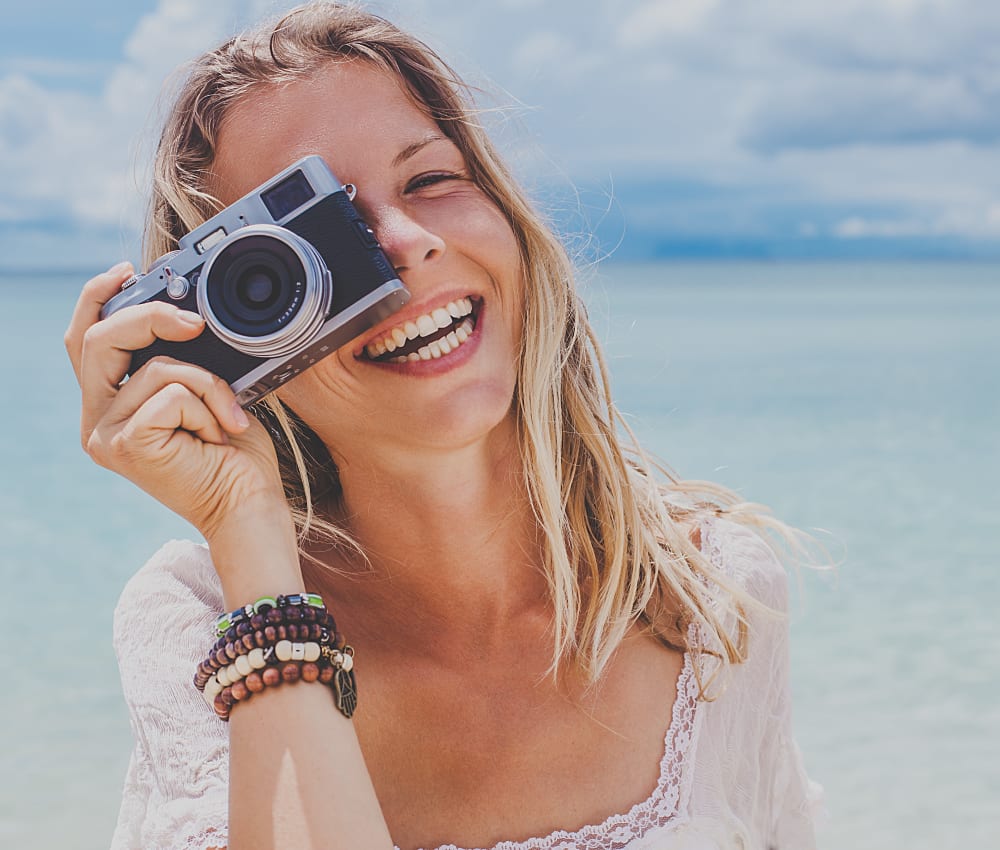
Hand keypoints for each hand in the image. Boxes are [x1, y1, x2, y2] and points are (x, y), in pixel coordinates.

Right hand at [64, 262, 291, 550]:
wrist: (249, 504)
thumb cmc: (234, 455)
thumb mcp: (204, 392)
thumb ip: (180, 359)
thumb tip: (184, 313)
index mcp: (109, 407)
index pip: (83, 340)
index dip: (97, 298)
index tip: (126, 270)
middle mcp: (96, 422)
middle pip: (98, 339)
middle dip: (150, 317)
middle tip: (195, 322)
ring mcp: (105, 435)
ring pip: (153, 367)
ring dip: (207, 383)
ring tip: (227, 417)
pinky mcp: (127, 446)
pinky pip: (170, 393)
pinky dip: (208, 404)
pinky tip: (218, 434)